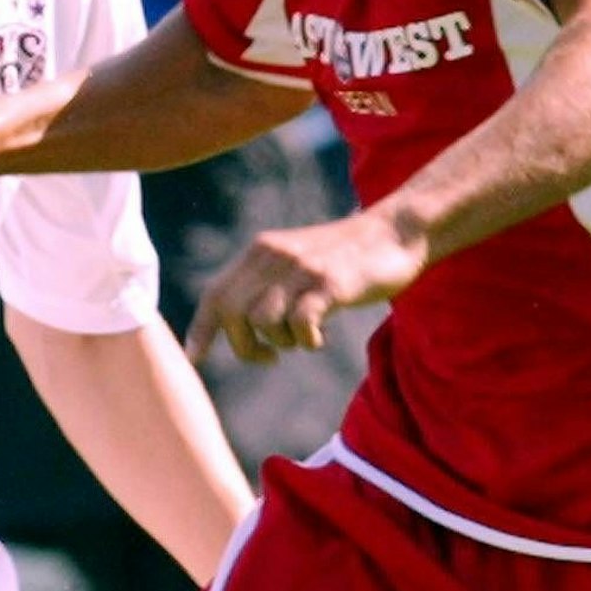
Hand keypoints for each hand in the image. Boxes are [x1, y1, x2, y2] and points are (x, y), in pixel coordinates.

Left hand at [185, 209, 425, 364]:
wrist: (395, 232)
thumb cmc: (346, 257)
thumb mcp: (297, 262)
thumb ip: (269, 283)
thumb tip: (242, 324)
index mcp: (260, 251)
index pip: (215, 293)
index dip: (201, 329)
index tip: (194, 359)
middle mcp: (273, 256)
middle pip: (231, 313)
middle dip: (243, 346)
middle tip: (269, 357)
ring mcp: (301, 269)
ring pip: (262, 320)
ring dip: (279, 343)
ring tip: (300, 340)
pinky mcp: (329, 283)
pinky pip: (300, 323)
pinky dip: (306, 341)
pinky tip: (320, 339)